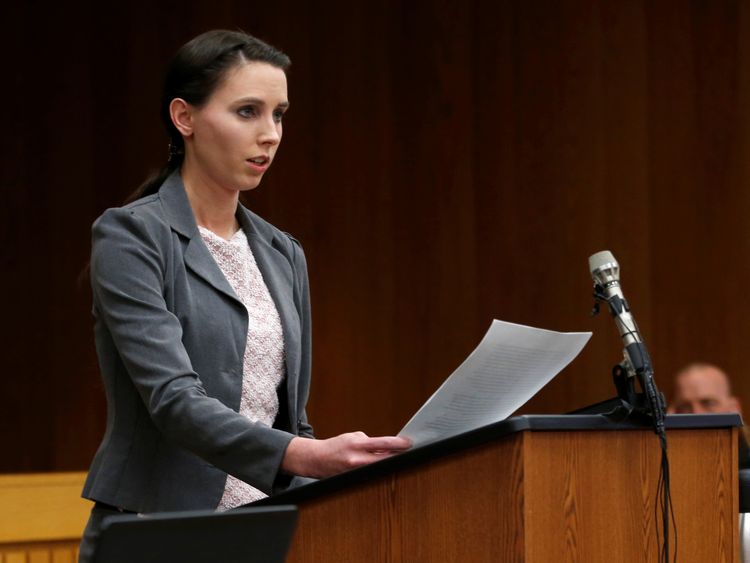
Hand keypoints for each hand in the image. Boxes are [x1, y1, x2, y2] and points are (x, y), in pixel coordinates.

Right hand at [281, 432, 411, 478]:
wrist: (317, 459)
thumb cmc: (337, 446)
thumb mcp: (352, 438)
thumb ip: (369, 443)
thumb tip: (387, 449)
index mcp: (357, 445)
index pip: (382, 444)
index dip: (398, 444)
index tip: (409, 443)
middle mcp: (357, 460)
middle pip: (385, 460)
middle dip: (398, 457)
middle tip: (410, 454)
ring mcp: (356, 473)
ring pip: (379, 470)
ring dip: (389, 466)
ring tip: (399, 462)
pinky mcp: (354, 481)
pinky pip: (371, 477)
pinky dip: (378, 473)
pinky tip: (384, 471)